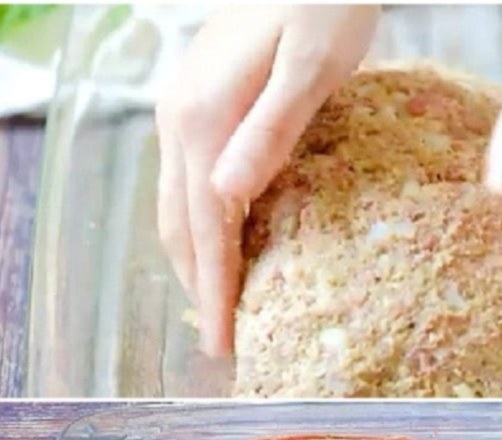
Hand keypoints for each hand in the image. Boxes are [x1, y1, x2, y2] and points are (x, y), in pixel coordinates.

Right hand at [156, 5, 379, 355]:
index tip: (224, 344)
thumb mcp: (310, 68)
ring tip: (218, 305)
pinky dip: (200, 226)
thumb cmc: (324, 5)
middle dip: (200, 286)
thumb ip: (269, 131)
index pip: (205, 230)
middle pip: (180, 226)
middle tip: (221, 340)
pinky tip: (221, 242)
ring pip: (177, 207)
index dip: (214, 291)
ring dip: (194, 260)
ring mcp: (184, 111)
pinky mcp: (199, 105)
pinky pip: (188, 183)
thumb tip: (226, 193)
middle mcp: (180, 121)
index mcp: (203, 122)